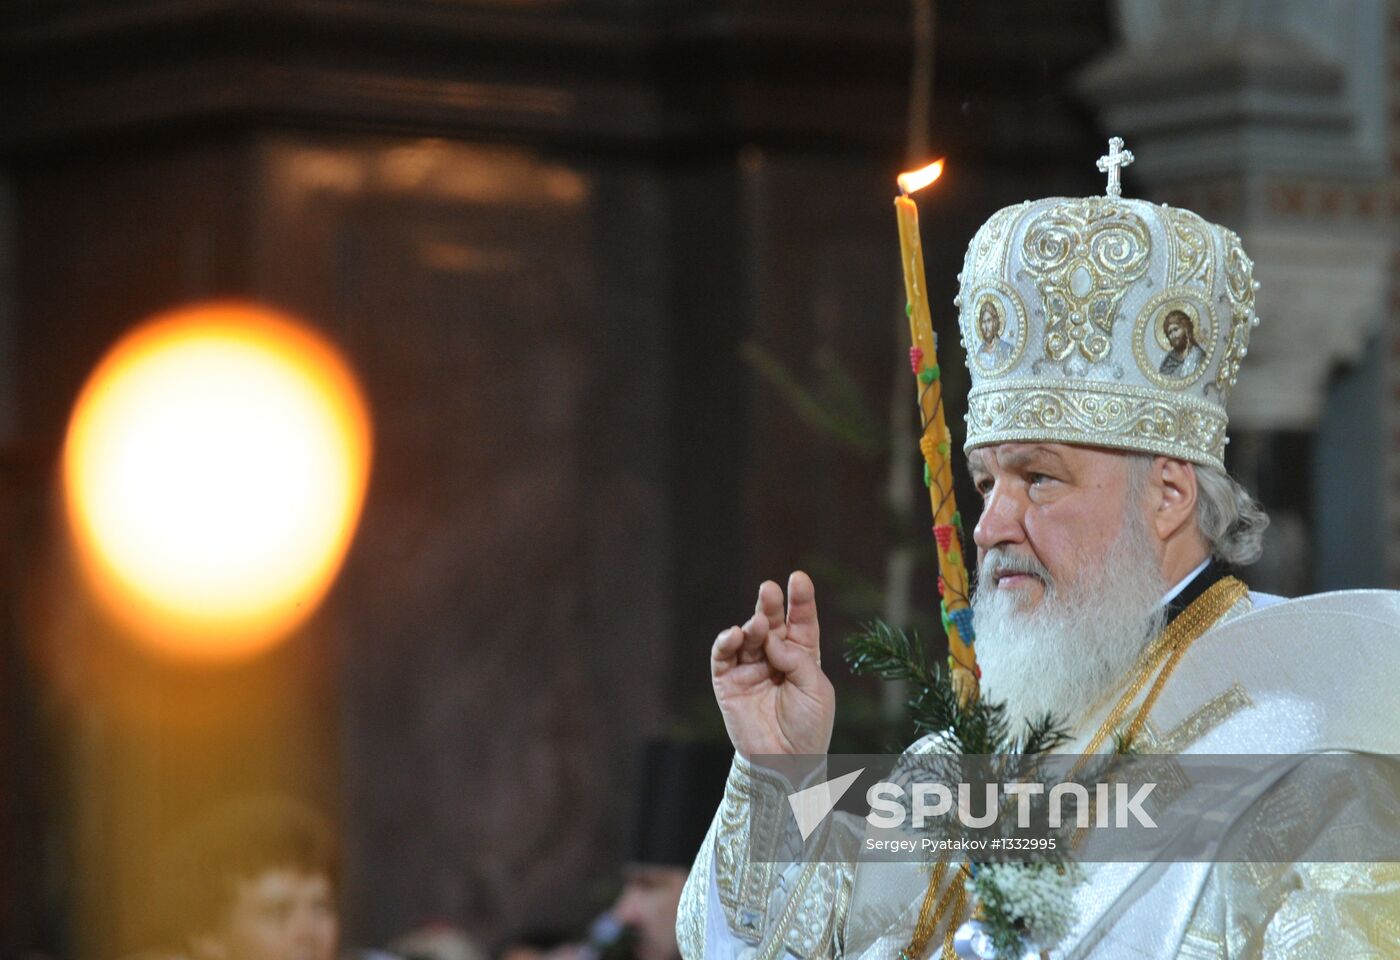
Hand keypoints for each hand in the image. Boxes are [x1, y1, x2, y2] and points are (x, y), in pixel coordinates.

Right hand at [711, 571, 834, 757]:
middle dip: (770, 605)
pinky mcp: (728, 683)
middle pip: (772, 623)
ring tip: (757, 626)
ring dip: (751, 626)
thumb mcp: (817, 689)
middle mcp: (775, 659)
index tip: (798, 578)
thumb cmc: (810, 728)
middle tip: (769, 589)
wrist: (787, 764)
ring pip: (747, 637)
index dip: (800, 600)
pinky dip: (725, 643)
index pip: (801, 622)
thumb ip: (797, 659)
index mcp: (802, 657)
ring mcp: (750, 669)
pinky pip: (723, 658)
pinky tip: (734, 635)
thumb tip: (770, 639)